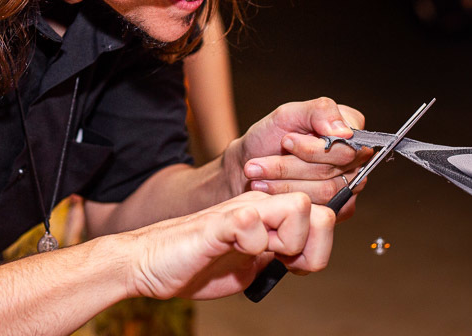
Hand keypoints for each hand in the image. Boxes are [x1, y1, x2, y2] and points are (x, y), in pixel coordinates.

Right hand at [125, 191, 334, 299]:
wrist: (149, 264)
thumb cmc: (195, 263)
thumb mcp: (250, 263)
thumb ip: (276, 255)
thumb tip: (307, 257)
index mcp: (267, 213)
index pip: (323, 216)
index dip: (319, 248)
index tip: (295, 267)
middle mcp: (259, 204)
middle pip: (320, 209)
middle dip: (313, 248)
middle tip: (285, 264)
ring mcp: (240, 210)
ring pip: (299, 207)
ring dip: (290, 242)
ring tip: (262, 256)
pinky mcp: (218, 223)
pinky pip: (253, 222)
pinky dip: (253, 243)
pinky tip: (237, 251)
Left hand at [226, 98, 371, 216]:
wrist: (250, 162)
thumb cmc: (270, 136)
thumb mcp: (288, 114)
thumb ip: (320, 111)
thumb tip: (345, 132)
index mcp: (351, 129)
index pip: (347, 145)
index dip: (313, 148)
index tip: (285, 141)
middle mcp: (355, 158)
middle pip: (334, 168)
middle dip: (292, 166)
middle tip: (260, 163)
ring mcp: (349, 184)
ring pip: (325, 190)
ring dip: (285, 183)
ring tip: (257, 175)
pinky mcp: (337, 206)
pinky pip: (321, 207)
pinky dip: (288, 197)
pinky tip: (266, 189)